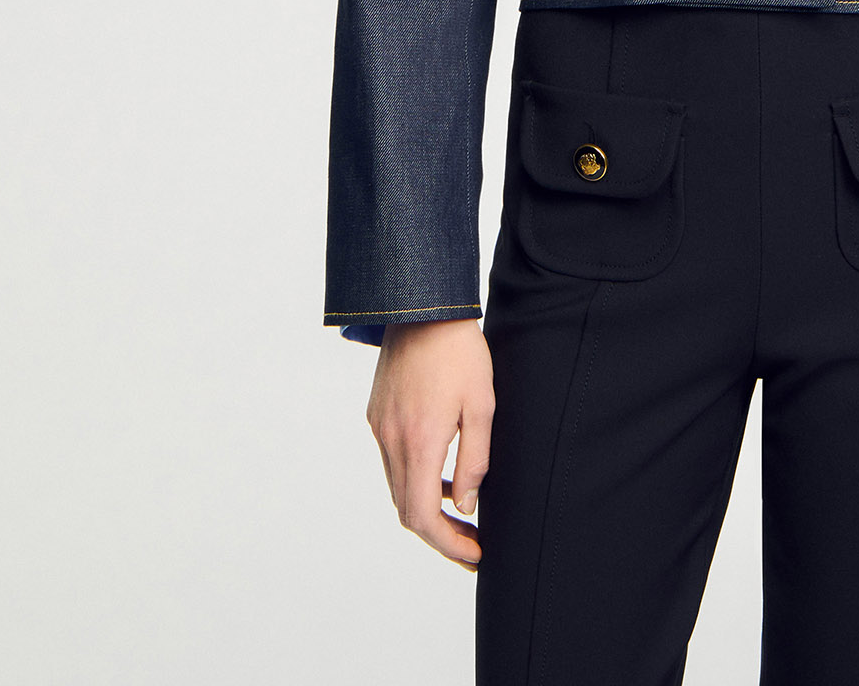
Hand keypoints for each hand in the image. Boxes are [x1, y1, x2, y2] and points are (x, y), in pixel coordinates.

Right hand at [366, 317, 493, 570]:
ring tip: (462, 511)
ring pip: (397, 487)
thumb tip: (466, 505)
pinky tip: (443, 473)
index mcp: (418, 441)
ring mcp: (379, 427)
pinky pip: (393, 461)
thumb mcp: (482, 405)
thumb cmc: (460, 352)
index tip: (474, 553)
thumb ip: (475, 460)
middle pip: (406, 509)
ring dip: (426, 506)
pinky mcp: (376, 414)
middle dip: (439, 533)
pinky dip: (415, 478)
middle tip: (472, 543)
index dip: (447, 544)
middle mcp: (391, 440)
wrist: (422, 306)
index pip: (422, 516)